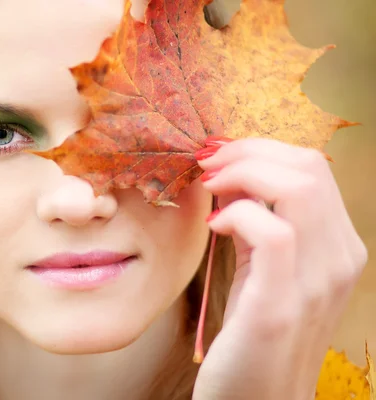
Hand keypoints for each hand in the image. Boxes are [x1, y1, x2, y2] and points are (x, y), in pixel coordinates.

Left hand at [191, 137, 367, 399]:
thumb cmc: (253, 332)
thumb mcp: (262, 268)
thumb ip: (257, 221)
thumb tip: (230, 175)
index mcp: (337, 245)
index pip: (313, 167)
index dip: (261, 149)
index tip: (219, 156)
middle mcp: (339, 258)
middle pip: (309, 165)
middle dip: (248, 151)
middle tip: (207, 164)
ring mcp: (317, 281)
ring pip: (298, 187)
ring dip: (242, 172)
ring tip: (209, 187)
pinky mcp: (282, 303)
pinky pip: (273, 231)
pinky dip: (238, 214)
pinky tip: (215, 227)